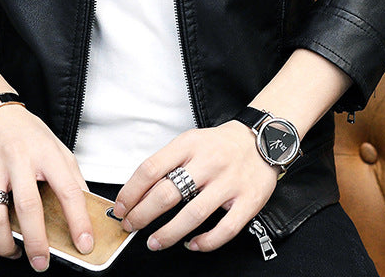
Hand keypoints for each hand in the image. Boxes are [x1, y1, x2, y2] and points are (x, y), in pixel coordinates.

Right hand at [0, 104, 94, 271]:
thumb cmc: (26, 133)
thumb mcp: (56, 146)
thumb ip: (71, 176)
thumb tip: (87, 209)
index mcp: (46, 152)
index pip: (68, 189)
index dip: (78, 221)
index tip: (84, 244)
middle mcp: (18, 158)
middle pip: (28, 207)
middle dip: (37, 242)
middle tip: (41, 263)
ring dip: (5, 244)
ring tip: (15, 251)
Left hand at [112, 122, 278, 252]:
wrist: (263, 139)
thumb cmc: (220, 145)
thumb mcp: (190, 142)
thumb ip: (168, 163)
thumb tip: (138, 191)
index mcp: (189, 144)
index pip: (151, 168)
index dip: (131, 192)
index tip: (121, 207)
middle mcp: (208, 162)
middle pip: (168, 193)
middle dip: (143, 214)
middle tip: (131, 225)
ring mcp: (229, 182)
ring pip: (193, 214)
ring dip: (169, 233)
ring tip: (154, 242)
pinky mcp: (248, 201)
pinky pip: (225, 228)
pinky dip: (206, 242)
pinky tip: (192, 244)